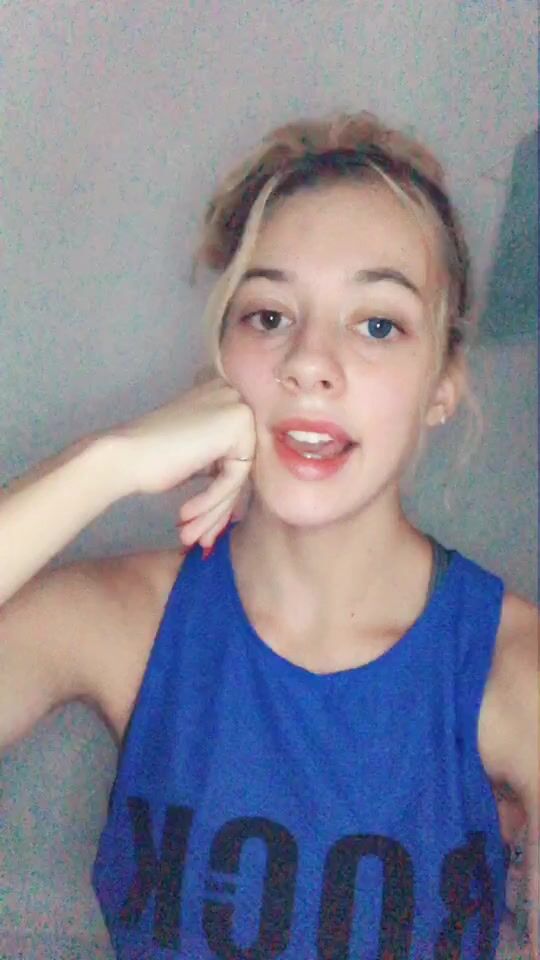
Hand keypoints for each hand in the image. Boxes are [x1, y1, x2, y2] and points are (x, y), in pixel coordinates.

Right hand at [110, 376, 255, 548]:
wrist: (121, 454)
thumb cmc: (150, 458)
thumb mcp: (198, 457)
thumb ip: (223, 464)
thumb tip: (242, 501)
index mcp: (226, 399)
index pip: (237, 457)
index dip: (222, 497)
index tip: (206, 527)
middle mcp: (236, 395)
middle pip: (239, 467)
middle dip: (218, 509)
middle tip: (201, 539)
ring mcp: (238, 407)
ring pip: (237, 476)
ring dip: (213, 512)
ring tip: (192, 538)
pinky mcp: (238, 424)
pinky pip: (232, 477)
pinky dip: (210, 500)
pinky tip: (185, 516)